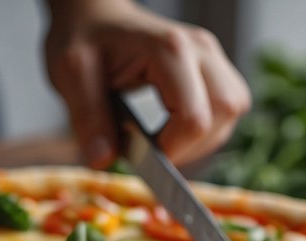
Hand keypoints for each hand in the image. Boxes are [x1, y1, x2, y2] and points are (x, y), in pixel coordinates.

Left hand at [44, 0, 250, 167]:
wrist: (94, 16)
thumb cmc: (84, 39)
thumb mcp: (72, 75)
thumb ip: (88, 117)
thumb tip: (103, 160)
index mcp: (168, 50)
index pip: (194, 118)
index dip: (172, 149)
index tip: (142, 156)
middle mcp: (200, 50)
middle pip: (224, 112)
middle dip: (192, 146)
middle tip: (154, 151)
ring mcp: (212, 56)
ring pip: (232, 110)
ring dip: (203, 139)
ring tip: (164, 140)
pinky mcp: (215, 67)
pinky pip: (228, 107)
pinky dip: (207, 129)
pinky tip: (176, 129)